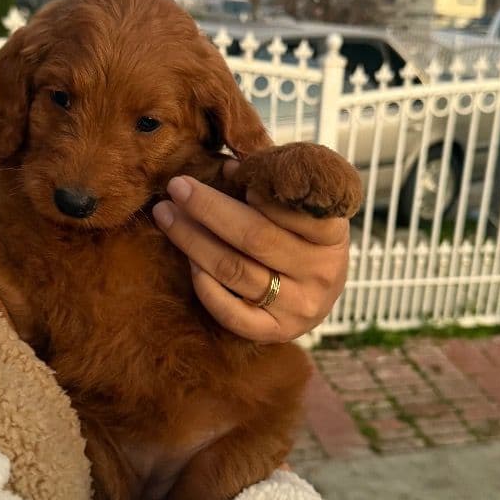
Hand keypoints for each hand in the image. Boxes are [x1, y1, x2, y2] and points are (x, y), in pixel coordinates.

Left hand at [152, 160, 349, 343]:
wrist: (320, 292)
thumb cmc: (304, 236)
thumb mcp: (301, 206)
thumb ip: (272, 181)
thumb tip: (229, 167)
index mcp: (333, 233)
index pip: (291, 206)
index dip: (256, 188)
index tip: (223, 170)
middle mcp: (321, 272)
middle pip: (254, 237)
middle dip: (208, 208)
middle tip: (176, 187)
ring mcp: (300, 306)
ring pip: (236, 271)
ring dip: (193, 241)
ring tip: (167, 215)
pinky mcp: (278, 332)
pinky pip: (232, 314)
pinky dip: (206, 287)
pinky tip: (189, 262)